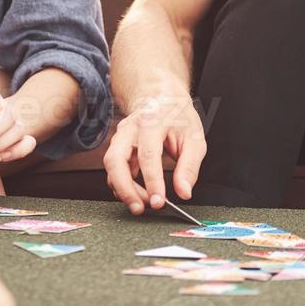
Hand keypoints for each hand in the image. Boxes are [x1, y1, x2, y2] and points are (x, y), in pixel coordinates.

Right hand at [103, 92, 205, 214]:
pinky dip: (122, 184)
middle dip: (125, 188)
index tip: (159, 201)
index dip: (152, 182)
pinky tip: (136, 193)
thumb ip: (189, 167)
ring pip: (111, 166)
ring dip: (123, 189)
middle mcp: (130, 128)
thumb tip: (184, 192)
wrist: (161, 98)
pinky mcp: (117, 146)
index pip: (148, 155)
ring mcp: (120, 136)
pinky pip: (114, 169)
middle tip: (140, 207)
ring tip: (142, 203)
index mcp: (152, 122)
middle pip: (116, 160)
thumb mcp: (194, 138)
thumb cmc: (178, 117)